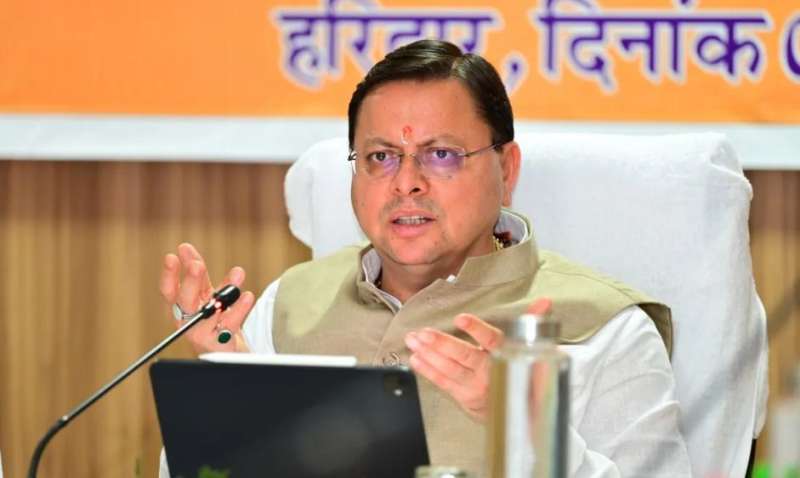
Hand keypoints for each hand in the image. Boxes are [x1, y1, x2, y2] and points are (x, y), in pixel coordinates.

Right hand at [159, 243, 254, 353]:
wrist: (225, 347)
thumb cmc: (211, 317)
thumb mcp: (205, 293)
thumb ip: (199, 273)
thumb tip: (185, 248)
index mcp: (181, 307)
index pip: (169, 290)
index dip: (169, 275)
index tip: (171, 256)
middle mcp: (187, 321)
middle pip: (185, 302)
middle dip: (190, 282)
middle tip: (197, 266)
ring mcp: (202, 333)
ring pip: (208, 314)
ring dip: (221, 295)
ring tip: (235, 274)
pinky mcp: (219, 342)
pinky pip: (230, 324)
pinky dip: (239, 309)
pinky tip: (247, 296)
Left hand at [404, 298, 551, 420]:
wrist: (523, 410)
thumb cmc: (522, 371)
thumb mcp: (530, 347)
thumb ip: (532, 321)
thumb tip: (545, 302)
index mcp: (507, 356)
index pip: (493, 341)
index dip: (477, 329)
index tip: (461, 318)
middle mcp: (490, 372)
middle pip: (465, 357)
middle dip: (443, 344)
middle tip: (424, 333)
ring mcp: (476, 386)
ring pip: (450, 370)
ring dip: (430, 355)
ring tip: (413, 340)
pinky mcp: (464, 396)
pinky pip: (444, 383)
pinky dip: (428, 371)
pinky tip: (415, 359)